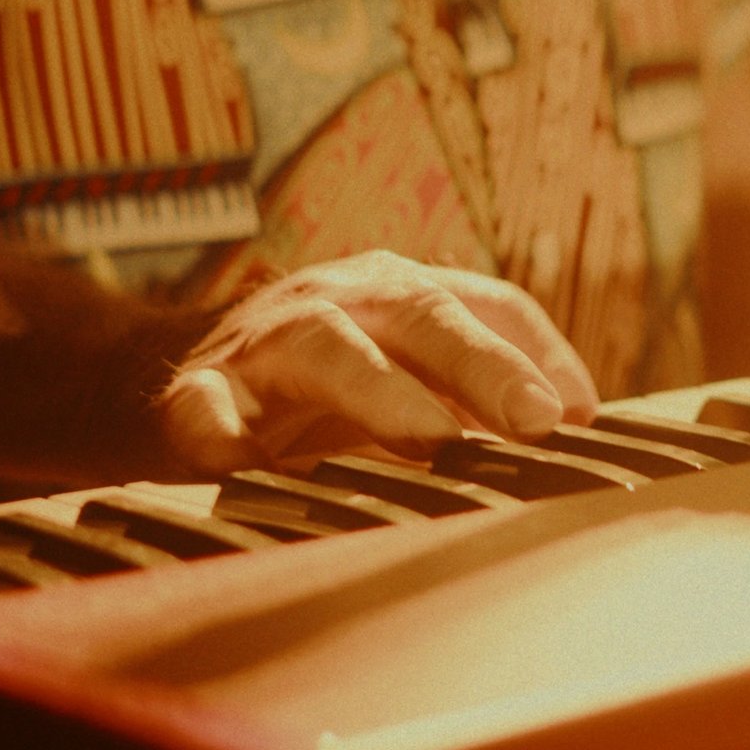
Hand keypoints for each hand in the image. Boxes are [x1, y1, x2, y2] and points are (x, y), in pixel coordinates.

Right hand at [158, 251, 598, 471]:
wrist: (171, 379)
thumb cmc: (315, 381)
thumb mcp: (402, 370)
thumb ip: (477, 388)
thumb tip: (575, 418)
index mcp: (396, 292)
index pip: (485, 302)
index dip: (538, 350)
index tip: (578, 411)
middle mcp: (339, 300)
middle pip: (421, 315)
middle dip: (483, 366)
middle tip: (533, 419)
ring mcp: (266, 342)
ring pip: (328, 348)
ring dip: (381, 391)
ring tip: (430, 438)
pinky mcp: (197, 390)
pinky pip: (206, 404)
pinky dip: (220, 429)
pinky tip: (237, 457)